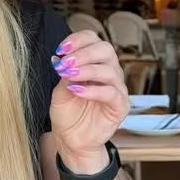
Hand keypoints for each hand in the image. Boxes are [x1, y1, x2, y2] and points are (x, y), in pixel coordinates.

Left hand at [49, 30, 128, 173]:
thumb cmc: (68, 113)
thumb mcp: (60, 91)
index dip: (78, 40)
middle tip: (66, 63)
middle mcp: (109, 72)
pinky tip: (77, 90)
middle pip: (106, 50)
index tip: (61, 49)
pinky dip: (94, 90)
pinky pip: (112, 93)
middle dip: (84, 53)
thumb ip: (63, 74)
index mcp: (94, 63)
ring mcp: (117, 88)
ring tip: (69, 76)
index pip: (93, 40)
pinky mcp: (120, 106)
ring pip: (109, 70)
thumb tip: (59, 58)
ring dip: (86, 70)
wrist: (71, 139)